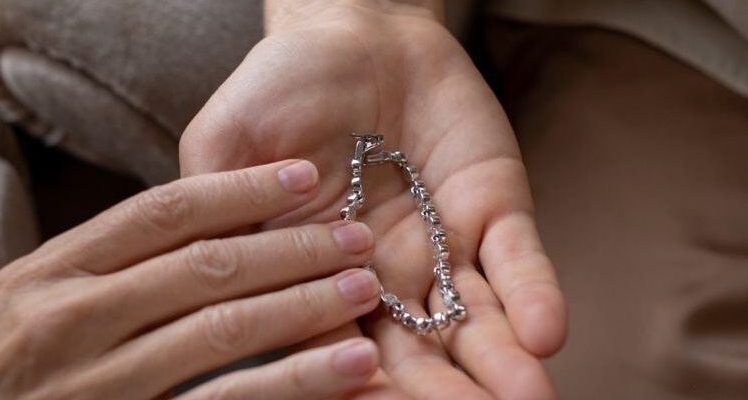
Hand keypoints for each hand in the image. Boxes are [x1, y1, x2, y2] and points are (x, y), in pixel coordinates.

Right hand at [0, 161, 384, 399]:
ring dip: (305, 305)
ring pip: (224, 330)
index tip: (302, 175)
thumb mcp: (28, 302)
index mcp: (52, 272)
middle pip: (208, 266)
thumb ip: (102, 267)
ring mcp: (102, 382)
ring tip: (363, 287)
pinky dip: (293, 381)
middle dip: (292, 247)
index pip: (164, 212)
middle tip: (355, 235)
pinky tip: (347, 366)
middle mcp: (75, 319)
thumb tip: (198, 228)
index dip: (242, 189)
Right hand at [180, 2, 565, 398]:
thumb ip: (213, 212)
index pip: (335, 348)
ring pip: (475, 320)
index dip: (352, 384)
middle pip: (416, 355)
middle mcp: (385, 276)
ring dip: (501, 362)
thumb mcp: (224, 147)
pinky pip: (517, 257)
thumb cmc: (277, 87)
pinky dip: (532, 293)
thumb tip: (205, 287)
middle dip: (442, 394)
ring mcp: (443, 245)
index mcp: (317, 275)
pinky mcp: (492, 206)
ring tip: (524, 398)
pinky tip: (545, 331)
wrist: (349, 31)